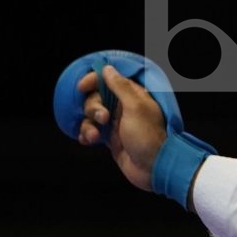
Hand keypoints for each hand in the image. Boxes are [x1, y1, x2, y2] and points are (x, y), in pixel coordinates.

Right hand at [76, 64, 167, 191]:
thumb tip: (108, 69)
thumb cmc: (147, 136)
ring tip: (94, 136)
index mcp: (132, 96)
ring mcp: (116, 124)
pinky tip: (87, 140)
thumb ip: (120, 87)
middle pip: (96, 98)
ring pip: (91, 117)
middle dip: (93, 108)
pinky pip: (91, 131)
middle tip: (103, 119)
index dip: (94, 81)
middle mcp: (123, 107)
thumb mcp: (135, 107)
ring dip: (88, 125)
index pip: (109, 80)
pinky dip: (86, 135)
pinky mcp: (110, 139)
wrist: (153, 168)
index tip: (82, 87)